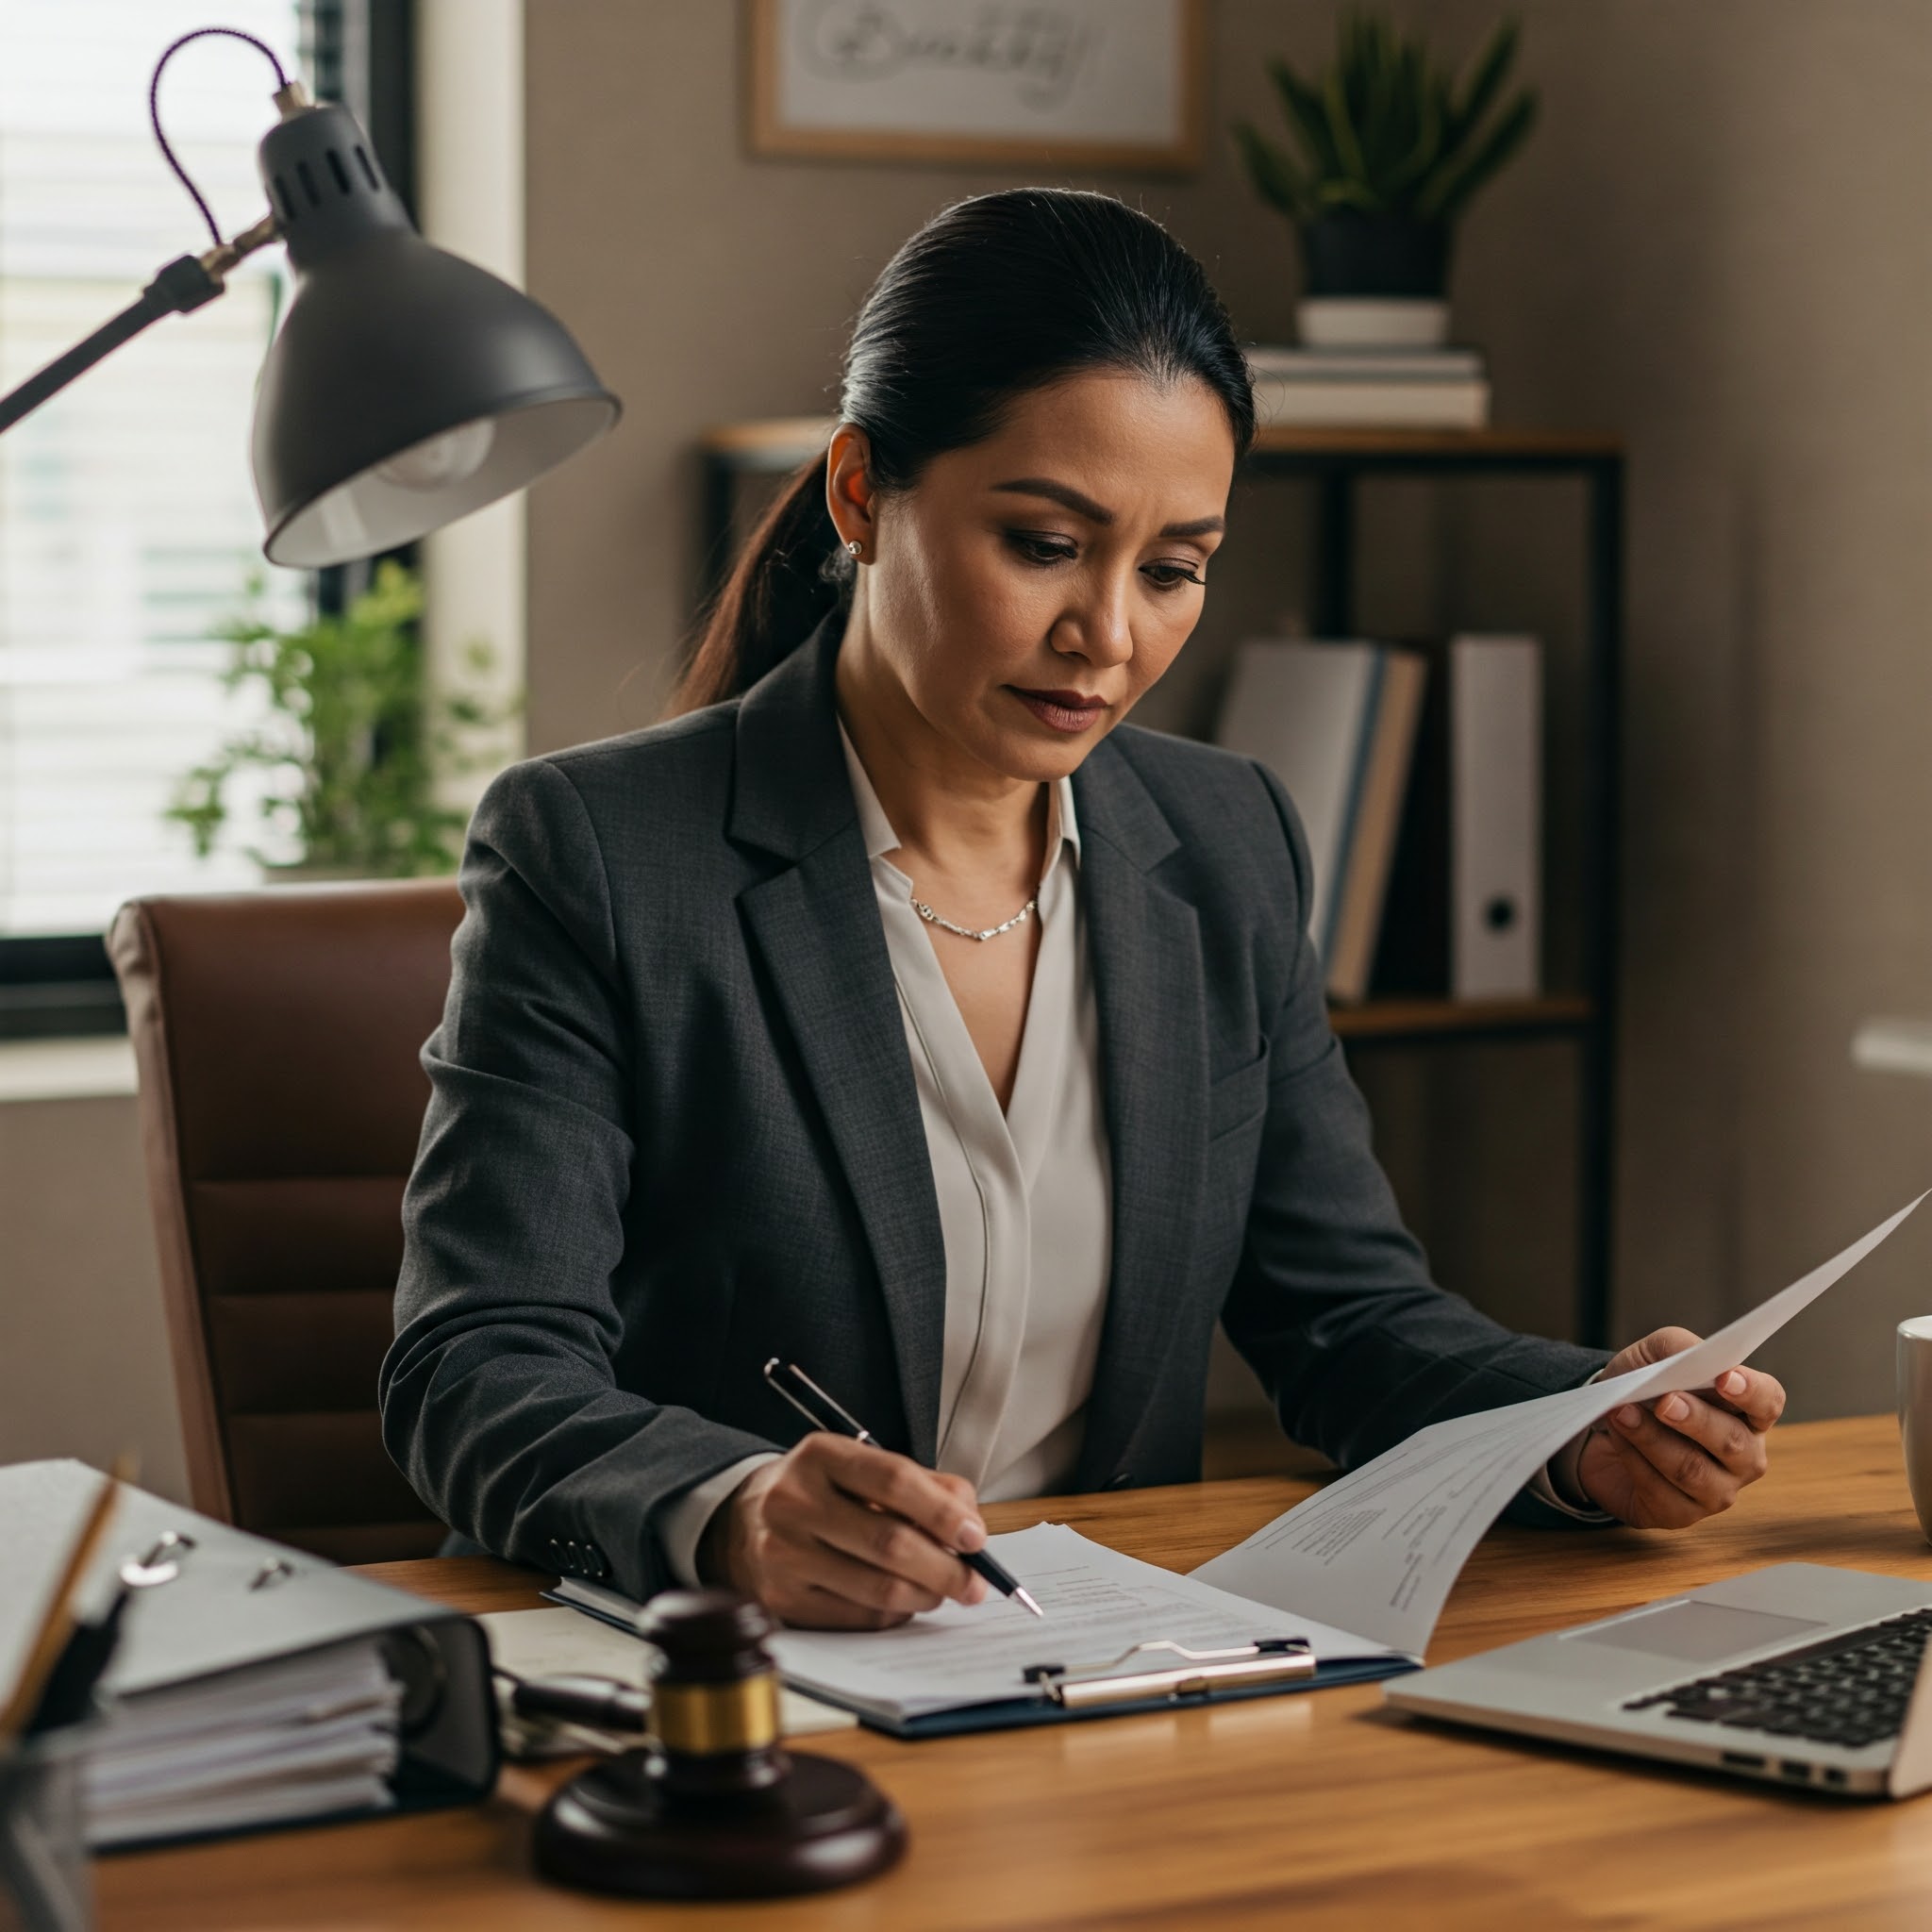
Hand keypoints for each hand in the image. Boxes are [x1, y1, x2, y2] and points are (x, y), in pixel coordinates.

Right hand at [699, 1434, 990, 1628]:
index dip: (942, 1511)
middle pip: (889, 1542)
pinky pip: (858, 1617)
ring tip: (944, 1591)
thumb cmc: (821, 1492)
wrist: (742, 1521)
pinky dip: (895, 1613)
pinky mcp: (782, 1599)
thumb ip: (924, 1485)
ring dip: (925, 1595)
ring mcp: (784, 1553)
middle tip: (975, 1582)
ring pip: (877, 1587)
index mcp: (820, 1456)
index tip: (975, 1537)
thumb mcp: (862, 1467)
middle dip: (945, 1568)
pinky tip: (905, 1601)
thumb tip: (970, 1525)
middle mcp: (794, 1501)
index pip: (892, 1481)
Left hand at [1552, 1326, 1786, 1528]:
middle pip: (1732, 1442)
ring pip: (1692, 1470)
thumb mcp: (1656, 1355)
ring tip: (1620, 1413)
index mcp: (1748, 1413)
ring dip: (1651, 1438)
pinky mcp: (1680, 1514)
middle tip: (1664, 1402)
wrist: (1605, 1425)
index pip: (1768, 1402)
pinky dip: (1633, 1459)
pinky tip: (1616, 1437)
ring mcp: (1717, 1491)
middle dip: (1696, 1420)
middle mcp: (1743, 1456)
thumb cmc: (1646, 1388)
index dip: (1751, 1391)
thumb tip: (1694, 1356)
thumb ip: (1679, 1348)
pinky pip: (1659, 1490)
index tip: (1725, 1378)